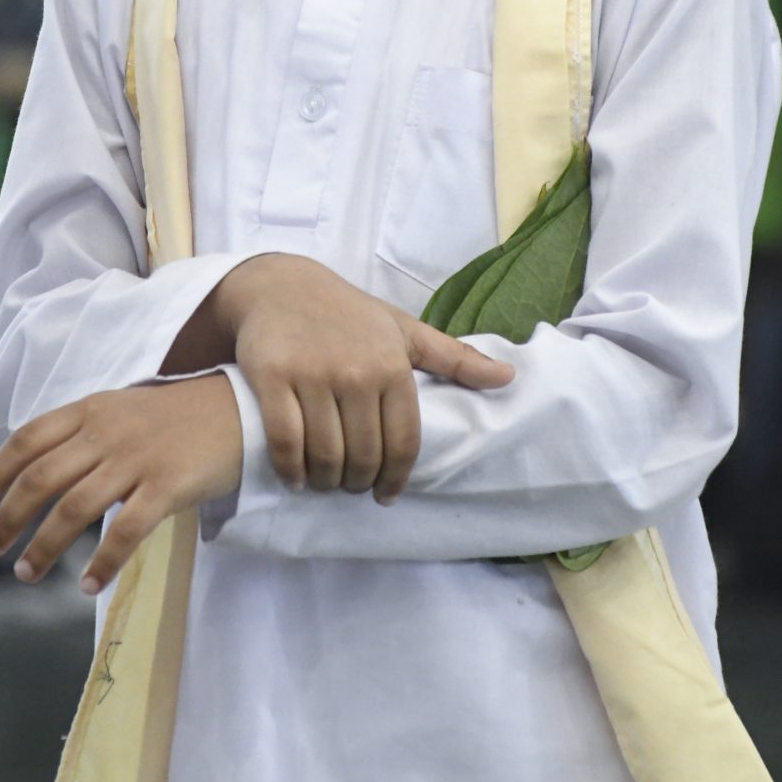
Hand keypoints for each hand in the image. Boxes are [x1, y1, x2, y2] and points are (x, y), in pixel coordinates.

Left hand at [0, 372, 241, 593]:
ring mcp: (137, 459)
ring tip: (25, 572)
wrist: (242, 409)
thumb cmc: (178, 416)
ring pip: (73, 509)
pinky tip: (89, 585)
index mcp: (92, 409)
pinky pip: (125, 531)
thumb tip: (41, 467)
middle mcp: (107, 431)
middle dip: (8, 517)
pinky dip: (103, 563)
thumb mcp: (124, 409)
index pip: (28, 438)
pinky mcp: (168, 486)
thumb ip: (85, 431)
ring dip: (42, 546)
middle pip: (41, 478)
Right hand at [188, 254, 513, 503]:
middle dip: (358, 482)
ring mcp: (312, 375)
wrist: (281, 286)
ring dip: (325, 481)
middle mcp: (356, 372)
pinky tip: (295, 478)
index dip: (395, 478)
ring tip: (324, 483)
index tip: (386, 495)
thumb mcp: (404, 330)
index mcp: (393, 365)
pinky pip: (285, 441)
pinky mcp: (272, 378)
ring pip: (325, 454)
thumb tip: (509, 377)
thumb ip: (455, 359)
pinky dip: (291, 470)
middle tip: (351, 487)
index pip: (403, 442)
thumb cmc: (348, 314)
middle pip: (363, 455)